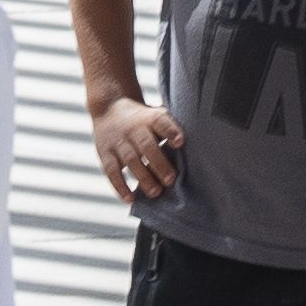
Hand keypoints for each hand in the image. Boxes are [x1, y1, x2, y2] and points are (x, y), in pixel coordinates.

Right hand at [89, 92, 181, 206]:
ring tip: (155, 192)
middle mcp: (133, 128)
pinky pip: (111, 170)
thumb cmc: (143, 119)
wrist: (109, 107)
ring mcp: (118, 140)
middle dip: (158, 162)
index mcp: (149, 118)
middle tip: (171, 180)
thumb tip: (201, 150)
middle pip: (146, 144)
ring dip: (143, 176)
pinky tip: (130, 199)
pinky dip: (119, 185)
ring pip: (130, 159)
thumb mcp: (156, 115)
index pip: (160, 121)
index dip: (170, 131)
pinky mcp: (104, 152)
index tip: (180, 142)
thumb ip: (172, 130)